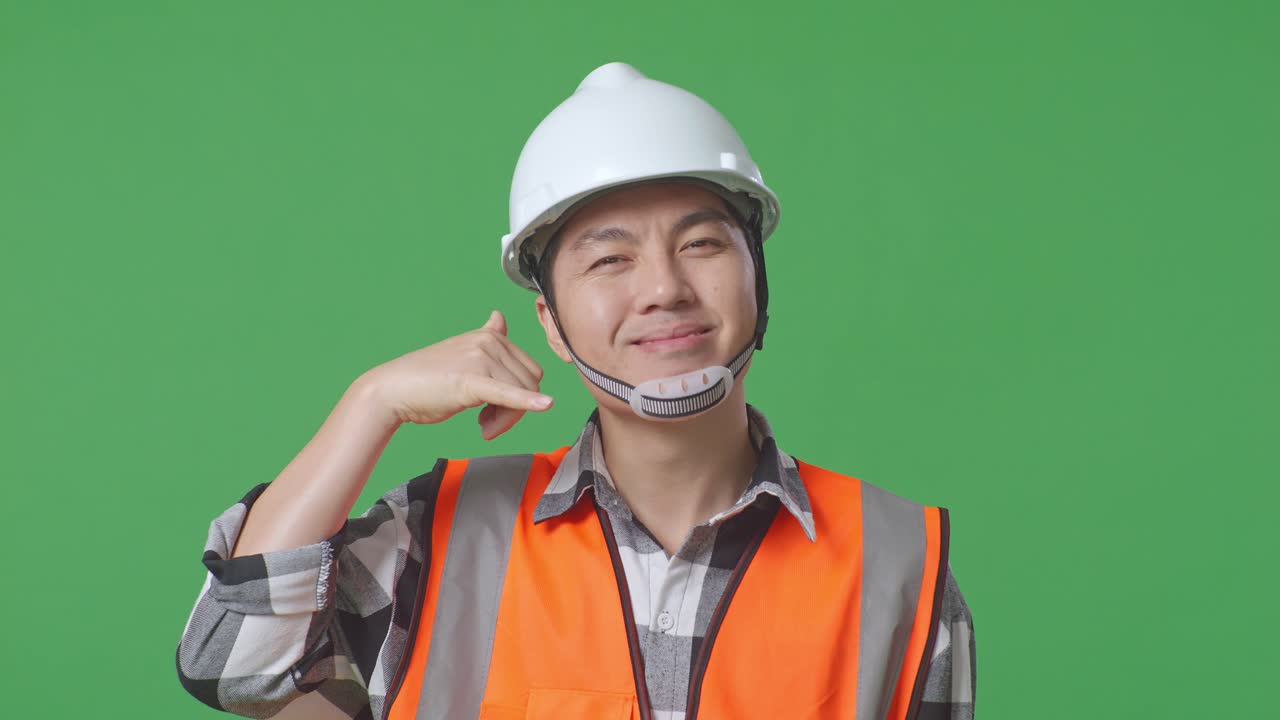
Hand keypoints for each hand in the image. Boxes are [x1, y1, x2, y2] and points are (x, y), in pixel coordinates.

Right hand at [360, 310, 551, 439]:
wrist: (394, 390)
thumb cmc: (427, 378)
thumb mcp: (463, 352)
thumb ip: (488, 338)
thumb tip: (500, 317)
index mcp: (491, 336)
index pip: (529, 371)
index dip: (520, 396)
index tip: (495, 412)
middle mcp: (489, 342)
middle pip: (529, 383)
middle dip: (514, 410)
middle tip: (488, 425)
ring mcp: (481, 358)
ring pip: (521, 395)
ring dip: (505, 420)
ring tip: (483, 427)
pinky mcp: (472, 380)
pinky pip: (509, 394)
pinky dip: (528, 402)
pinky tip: (545, 406)